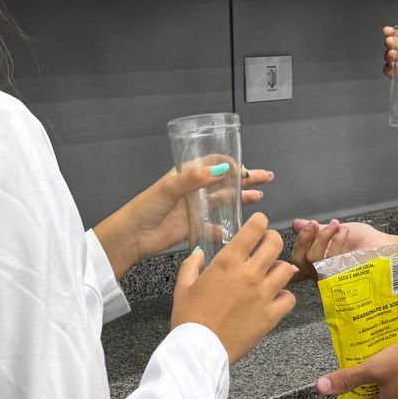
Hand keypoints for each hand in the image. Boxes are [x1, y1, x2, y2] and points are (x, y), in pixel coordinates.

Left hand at [92, 164, 273, 279]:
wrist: (132, 236)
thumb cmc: (145, 208)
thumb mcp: (169, 188)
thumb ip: (193, 179)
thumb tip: (219, 169)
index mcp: (186, 174)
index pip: (213, 162)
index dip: (230, 163)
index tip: (245, 168)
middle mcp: (193, 189)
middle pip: (224, 180)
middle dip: (245, 178)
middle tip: (265, 177)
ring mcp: (195, 208)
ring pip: (223, 201)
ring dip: (241, 198)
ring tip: (259, 197)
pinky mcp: (194, 226)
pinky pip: (214, 227)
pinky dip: (225, 228)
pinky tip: (237, 228)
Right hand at [171, 213, 296, 363]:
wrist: (199, 351)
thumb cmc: (188, 319)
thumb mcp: (182, 287)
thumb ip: (191, 265)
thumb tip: (199, 253)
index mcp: (227, 262)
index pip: (254, 229)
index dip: (259, 222)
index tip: (259, 223)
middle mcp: (249, 274)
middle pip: (275, 243)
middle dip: (272, 240)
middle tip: (267, 245)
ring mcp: (263, 294)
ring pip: (286, 269)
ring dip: (279, 268)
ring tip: (271, 274)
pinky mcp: (271, 315)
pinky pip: (289, 298)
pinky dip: (284, 296)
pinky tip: (274, 298)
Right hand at [288, 218, 394, 279]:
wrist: (386, 246)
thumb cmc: (366, 241)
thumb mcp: (338, 231)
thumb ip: (318, 230)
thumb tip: (296, 224)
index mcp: (319, 262)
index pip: (298, 259)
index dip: (296, 243)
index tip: (301, 227)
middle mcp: (322, 272)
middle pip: (299, 261)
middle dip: (305, 238)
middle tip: (314, 223)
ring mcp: (331, 278)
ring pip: (313, 260)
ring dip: (322, 237)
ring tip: (336, 225)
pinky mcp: (342, 281)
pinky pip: (330, 263)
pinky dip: (336, 242)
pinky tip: (344, 232)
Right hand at [383, 26, 397, 121]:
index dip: (396, 33)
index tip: (390, 31)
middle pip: (395, 46)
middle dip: (390, 42)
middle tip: (390, 41)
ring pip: (390, 57)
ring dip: (388, 54)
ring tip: (392, 54)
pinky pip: (389, 71)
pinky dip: (387, 68)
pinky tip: (390, 66)